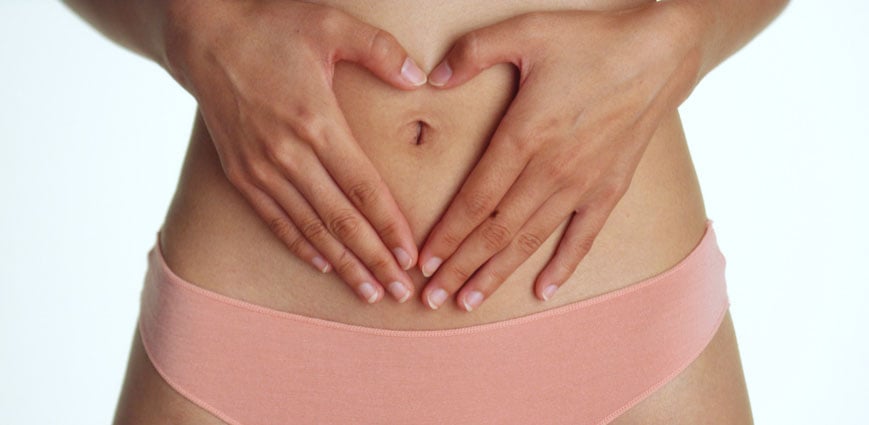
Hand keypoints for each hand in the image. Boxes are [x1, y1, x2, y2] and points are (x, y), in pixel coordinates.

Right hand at [162, 1, 429, 303]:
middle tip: (401, 291)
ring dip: (342, 264)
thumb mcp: (330, 23)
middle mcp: (287, 153)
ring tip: (370, 291)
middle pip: (340, 220)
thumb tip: (419, 78)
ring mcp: (260, 167)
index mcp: (316, 121)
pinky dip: (300, 246)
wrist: (203, 35)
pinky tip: (324, 266)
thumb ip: (380, 50)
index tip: (412, 256)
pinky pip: (275, 219)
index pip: (363, 188)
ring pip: (309, 228)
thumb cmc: (271, 26)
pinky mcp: (239, 172)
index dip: (390, 226)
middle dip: (374, 259)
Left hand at [417, 4, 703, 310]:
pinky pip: (582, 237)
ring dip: (497, 273)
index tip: (423, 261)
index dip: (447, 234)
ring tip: (469, 301)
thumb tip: (433, 77)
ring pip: (531, 241)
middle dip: (461, 267)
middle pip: (496, 231)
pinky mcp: (610, 189)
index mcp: (525, 136)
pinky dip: (562, 266)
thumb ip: (473, 52)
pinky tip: (542, 290)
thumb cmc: (591, 40)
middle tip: (432, 297)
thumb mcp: (526, 31)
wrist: (661, 53)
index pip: (475, 200)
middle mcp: (551, 170)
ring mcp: (583, 184)